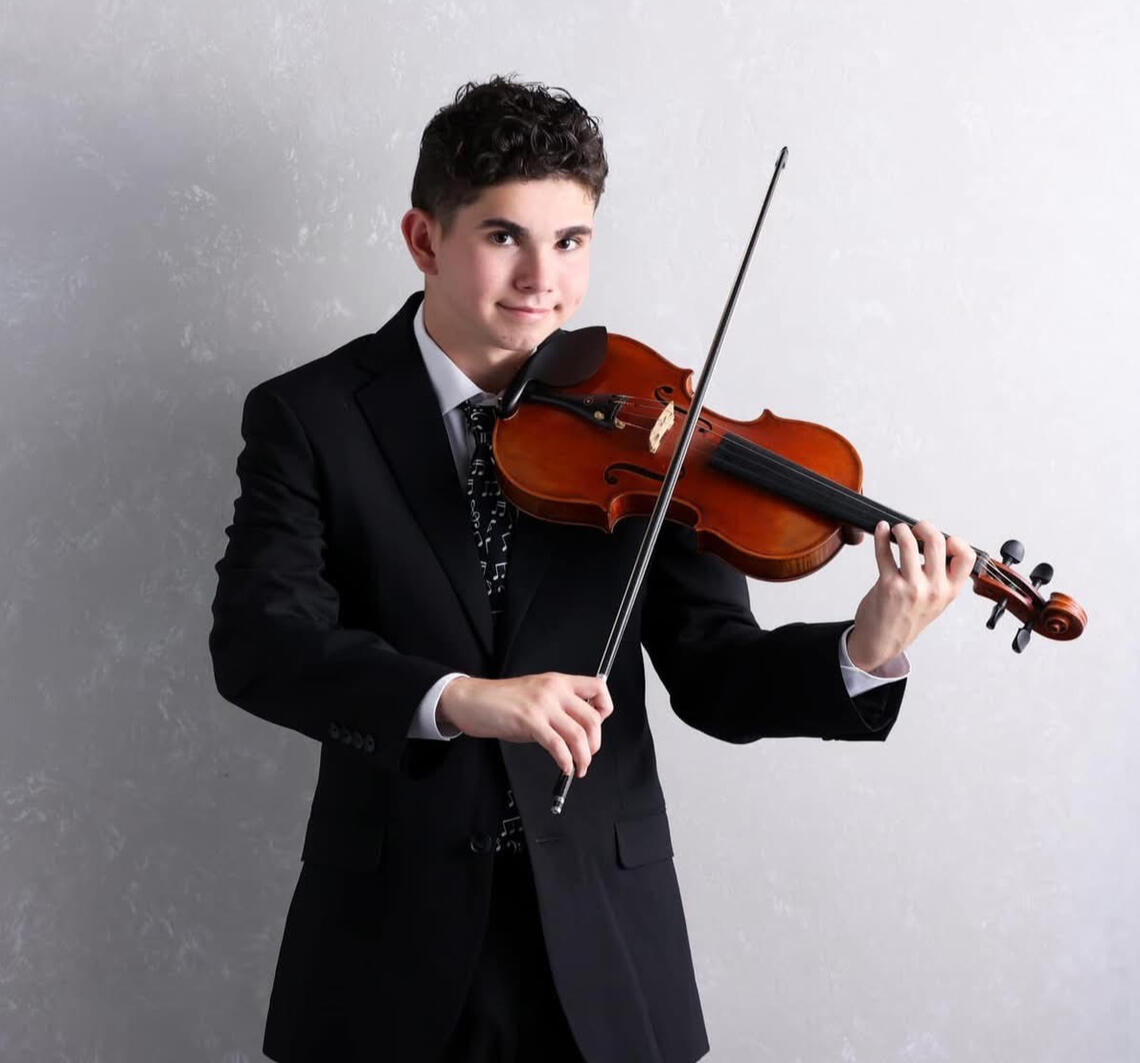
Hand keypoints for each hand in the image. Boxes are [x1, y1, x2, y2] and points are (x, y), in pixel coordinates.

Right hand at [436, 672, 613, 777]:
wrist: (471, 700)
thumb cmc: (500, 700)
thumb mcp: (536, 695)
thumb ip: (558, 708)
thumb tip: (578, 730)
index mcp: (558, 681)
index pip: (597, 688)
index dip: (605, 709)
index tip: (600, 726)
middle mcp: (554, 689)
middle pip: (593, 718)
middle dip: (595, 743)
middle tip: (588, 755)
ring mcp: (542, 704)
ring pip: (579, 734)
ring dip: (584, 757)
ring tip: (579, 768)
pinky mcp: (529, 721)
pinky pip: (558, 745)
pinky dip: (566, 761)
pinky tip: (565, 767)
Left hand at [847, 520, 975, 672]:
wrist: (882, 642)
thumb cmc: (906, 620)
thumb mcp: (936, 602)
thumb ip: (941, 577)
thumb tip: (935, 543)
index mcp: (950, 591)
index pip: (967, 557)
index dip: (957, 541)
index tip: (944, 538)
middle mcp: (933, 589)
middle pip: (937, 542)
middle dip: (924, 526)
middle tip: (916, 527)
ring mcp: (911, 587)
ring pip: (908, 544)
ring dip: (901, 529)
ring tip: (897, 530)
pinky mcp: (888, 585)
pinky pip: (884, 553)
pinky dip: (881, 536)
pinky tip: (881, 531)